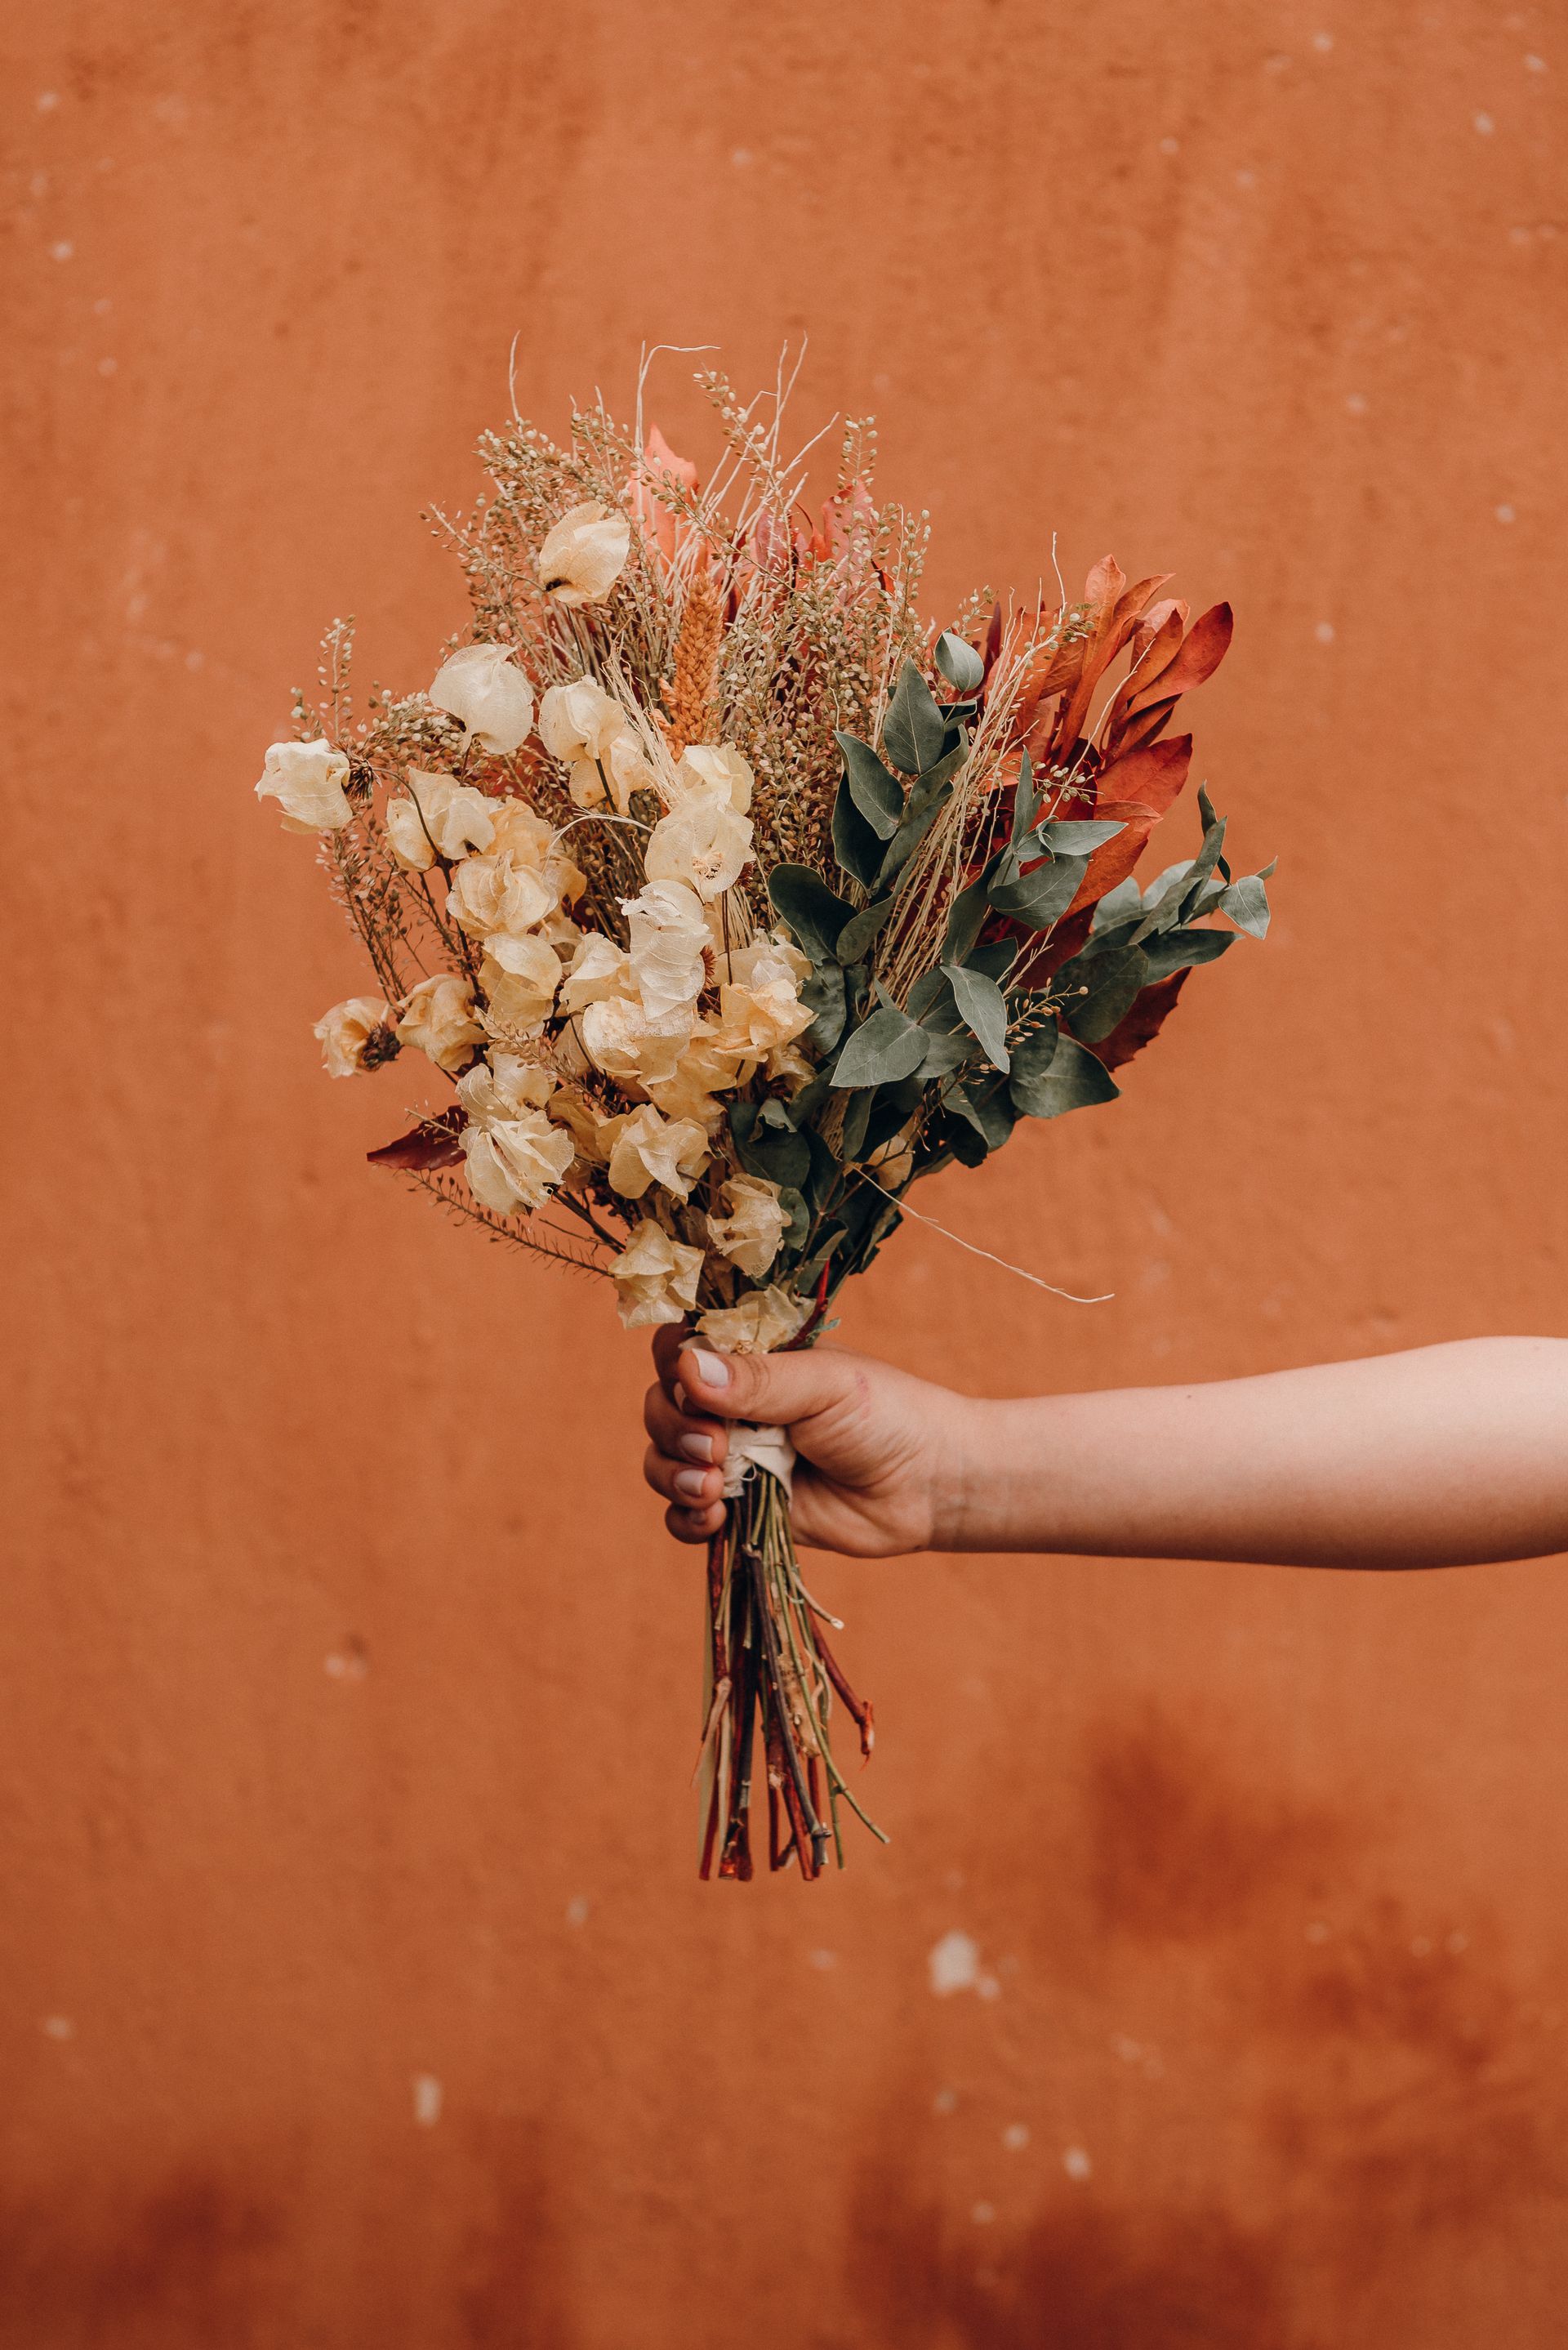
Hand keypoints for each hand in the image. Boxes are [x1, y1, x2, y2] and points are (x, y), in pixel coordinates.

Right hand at [642, 1327, 969, 1555]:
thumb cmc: (886, 1414)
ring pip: (663, 1460)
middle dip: (673, 1427)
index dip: (671, 1362)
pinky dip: (685, 1519)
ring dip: (672, 1473)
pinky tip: (713, 1519)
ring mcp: (733, 1457)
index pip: (679, 1345)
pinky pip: (684, 1516)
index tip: (687, 1380)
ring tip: (713, 1488)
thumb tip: (687, 1369)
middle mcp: (732, 1404)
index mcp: (749, 1357)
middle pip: (661, 1405)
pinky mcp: (740, 1508)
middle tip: (716, 1447)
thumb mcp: (823, 1385)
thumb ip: (757, 1380)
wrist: (927, 1487)